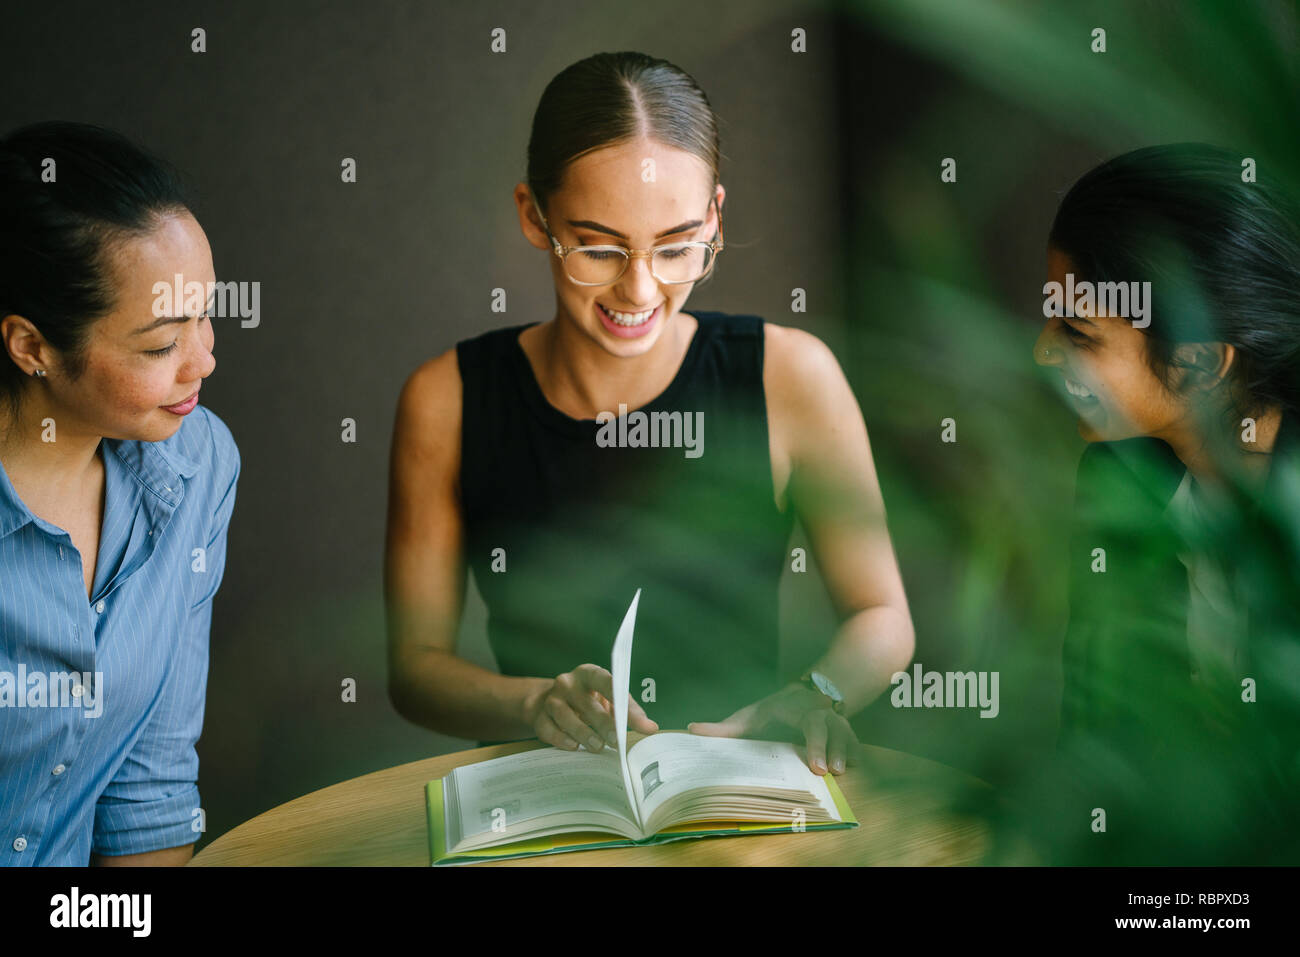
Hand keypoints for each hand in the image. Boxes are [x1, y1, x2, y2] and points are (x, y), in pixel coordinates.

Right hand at [524, 663, 657, 751]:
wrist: (548, 702)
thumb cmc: (587, 701)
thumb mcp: (607, 698)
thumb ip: (627, 710)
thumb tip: (650, 728)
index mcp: (588, 673)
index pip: (607, 682)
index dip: (623, 702)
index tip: (639, 722)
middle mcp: (568, 682)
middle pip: (586, 703)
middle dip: (603, 723)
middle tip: (616, 741)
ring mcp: (551, 699)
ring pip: (566, 716)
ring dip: (583, 733)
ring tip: (597, 747)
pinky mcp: (539, 717)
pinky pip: (549, 729)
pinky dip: (562, 739)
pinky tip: (574, 747)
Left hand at [688, 684, 858, 774]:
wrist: (803, 696)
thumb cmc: (771, 712)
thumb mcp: (748, 717)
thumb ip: (724, 728)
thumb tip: (692, 730)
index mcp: (794, 709)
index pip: (805, 722)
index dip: (811, 742)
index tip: (814, 764)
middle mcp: (817, 713)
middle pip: (827, 727)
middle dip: (828, 748)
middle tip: (826, 771)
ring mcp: (833, 721)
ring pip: (844, 733)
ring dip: (845, 751)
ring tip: (843, 771)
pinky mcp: (844, 732)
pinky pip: (855, 741)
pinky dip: (857, 752)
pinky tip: (856, 766)